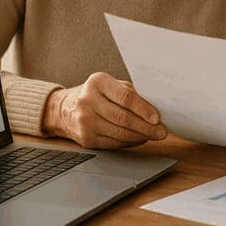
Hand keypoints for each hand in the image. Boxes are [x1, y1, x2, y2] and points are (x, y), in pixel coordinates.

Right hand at [42, 72, 166, 148]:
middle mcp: (88, 101)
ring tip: (154, 135)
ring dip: (141, 136)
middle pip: (123, 118)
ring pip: (120, 133)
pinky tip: (139, 139)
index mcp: (97, 82)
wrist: (64, 109)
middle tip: (162, 131)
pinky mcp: (85, 139)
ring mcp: (85, 121)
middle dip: (146, 127)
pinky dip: (130, 142)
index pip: (125, 97)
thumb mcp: (110, 85)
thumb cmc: (95, 94)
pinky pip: (113, 143)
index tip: (157, 118)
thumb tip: (156, 107)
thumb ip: (130, 92)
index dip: (143, 109)